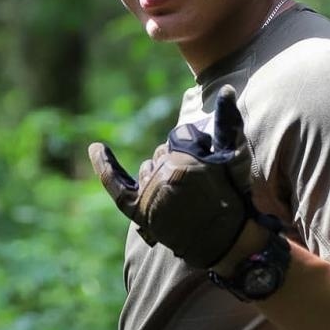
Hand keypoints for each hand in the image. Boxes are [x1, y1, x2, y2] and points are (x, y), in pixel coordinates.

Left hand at [89, 85, 255, 268]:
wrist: (226, 240)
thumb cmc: (232, 196)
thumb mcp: (234, 157)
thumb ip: (228, 122)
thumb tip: (227, 89)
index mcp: (185, 160)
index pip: (181, 139)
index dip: (197, 152)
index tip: (210, 170)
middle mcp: (162, 176)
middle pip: (161, 154)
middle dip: (178, 164)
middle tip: (198, 188)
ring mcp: (148, 193)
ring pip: (146, 169)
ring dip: (158, 174)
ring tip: (180, 194)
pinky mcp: (138, 210)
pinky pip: (115, 183)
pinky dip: (104, 164)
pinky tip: (95, 147)